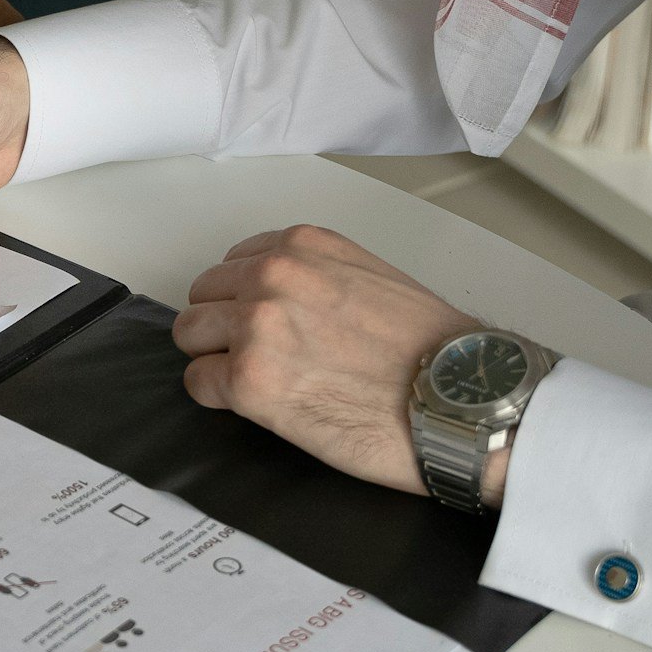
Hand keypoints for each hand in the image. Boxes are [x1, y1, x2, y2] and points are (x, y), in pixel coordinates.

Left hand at [172, 226, 503, 502]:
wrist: (460, 399)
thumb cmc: (433, 352)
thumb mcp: (368, 279)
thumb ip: (315, 279)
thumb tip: (281, 302)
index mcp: (303, 246)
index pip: (235, 261)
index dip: (245, 298)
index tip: (264, 321)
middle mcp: (272, 275)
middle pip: (204, 296)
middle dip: (224, 327)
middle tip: (262, 357)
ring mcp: (255, 326)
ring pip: (191, 335)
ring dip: (216, 359)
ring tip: (262, 381)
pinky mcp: (247, 380)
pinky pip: (199, 383)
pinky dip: (220, 397)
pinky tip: (263, 406)